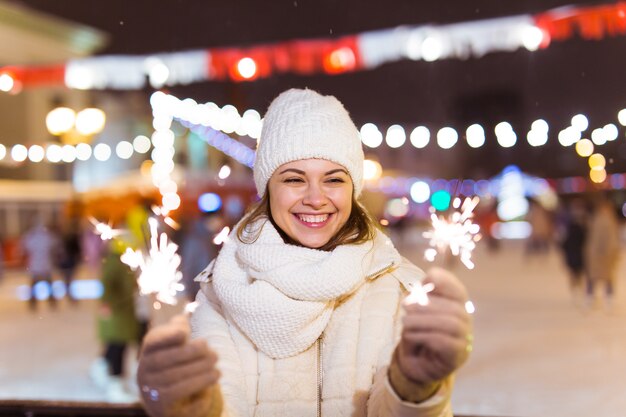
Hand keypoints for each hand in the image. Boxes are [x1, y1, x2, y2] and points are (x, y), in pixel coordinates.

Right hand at [137, 315, 220, 416]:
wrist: (165, 401)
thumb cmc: (175, 366)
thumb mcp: (174, 346)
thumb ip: (178, 330)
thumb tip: (183, 317)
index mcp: (148, 352)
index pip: (152, 342)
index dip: (167, 336)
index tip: (184, 332)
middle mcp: (144, 372)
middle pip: (165, 360)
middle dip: (192, 354)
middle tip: (214, 354)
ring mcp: (150, 390)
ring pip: (174, 380)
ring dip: (199, 373)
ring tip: (217, 371)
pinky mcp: (160, 406)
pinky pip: (178, 397)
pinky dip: (197, 389)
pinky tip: (211, 383)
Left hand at [397, 267, 472, 383]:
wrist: (417, 365)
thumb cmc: (418, 333)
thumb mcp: (415, 313)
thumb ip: (420, 298)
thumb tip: (422, 286)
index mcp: (457, 306)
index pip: (459, 291)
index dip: (447, 282)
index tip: (429, 276)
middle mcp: (465, 321)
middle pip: (454, 308)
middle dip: (427, 304)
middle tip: (405, 306)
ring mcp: (465, 339)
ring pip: (451, 324)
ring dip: (424, 320)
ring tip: (404, 322)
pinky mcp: (458, 355)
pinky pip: (445, 342)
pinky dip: (424, 336)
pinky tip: (409, 335)